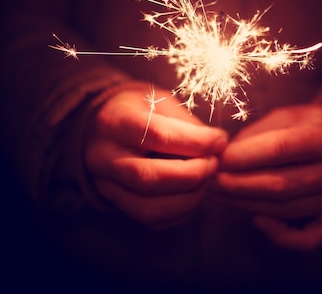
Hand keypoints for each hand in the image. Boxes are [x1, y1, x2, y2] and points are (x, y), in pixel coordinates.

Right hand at [85, 82, 227, 227]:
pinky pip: (152, 219)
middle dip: (193, 174)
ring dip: (190, 197)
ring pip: (150, 207)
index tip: (220, 140)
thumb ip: (187, 123)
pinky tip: (193, 192)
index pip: (158, 135)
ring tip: (207, 178)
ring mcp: (105, 184)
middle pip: (150, 177)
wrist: (101, 128)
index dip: (196, 141)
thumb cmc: (139, 111)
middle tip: (215, 163)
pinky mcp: (115, 203)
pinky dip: (181, 210)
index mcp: (114, 121)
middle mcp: (103, 156)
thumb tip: (218, 144)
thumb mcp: (160, 102)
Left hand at [211, 104, 321, 250]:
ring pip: (284, 210)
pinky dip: (278, 234)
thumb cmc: (309, 126)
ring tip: (221, 194)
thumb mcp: (286, 116)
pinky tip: (257, 218)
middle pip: (279, 185)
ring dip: (246, 204)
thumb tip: (222, 159)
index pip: (278, 149)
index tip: (217, 159)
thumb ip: (256, 136)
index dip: (242, 157)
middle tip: (210, 181)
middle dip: (237, 185)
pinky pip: (305, 240)